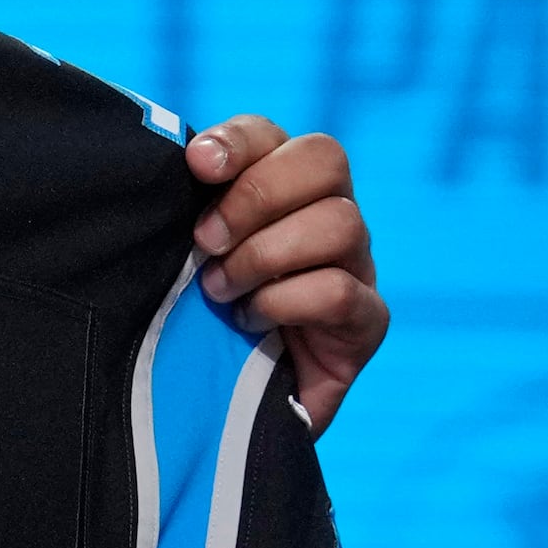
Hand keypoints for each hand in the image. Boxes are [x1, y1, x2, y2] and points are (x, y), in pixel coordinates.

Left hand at [185, 116, 388, 434]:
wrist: (226, 412)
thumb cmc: (199, 324)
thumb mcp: (184, 261)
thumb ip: (186, 211)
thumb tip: (181, 161)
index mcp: (283, 189)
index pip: (274, 135)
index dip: (238, 141)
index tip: (196, 166)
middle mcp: (329, 216)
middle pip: (325, 159)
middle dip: (256, 195)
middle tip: (205, 243)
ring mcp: (356, 267)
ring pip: (340, 223)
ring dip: (267, 255)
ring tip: (220, 291)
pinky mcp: (367, 323)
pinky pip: (342, 292)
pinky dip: (286, 302)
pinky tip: (249, 322)